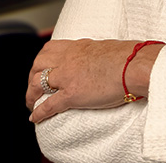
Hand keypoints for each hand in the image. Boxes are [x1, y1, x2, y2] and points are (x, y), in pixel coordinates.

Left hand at [26, 38, 163, 123]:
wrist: (134, 65)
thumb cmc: (128, 56)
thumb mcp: (105, 48)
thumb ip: (95, 54)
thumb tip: (99, 60)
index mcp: (78, 46)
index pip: (51, 48)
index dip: (42, 60)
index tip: (42, 68)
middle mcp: (69, 59)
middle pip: (38, 63)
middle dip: (31, 76)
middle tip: (33, 87)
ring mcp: (68, 76)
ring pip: (37, 83)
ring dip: (30, 94)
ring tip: (31, 103)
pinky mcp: (72, 94)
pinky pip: (48, 104)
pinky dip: (38, 112)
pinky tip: (34, 118)